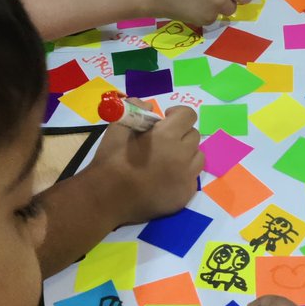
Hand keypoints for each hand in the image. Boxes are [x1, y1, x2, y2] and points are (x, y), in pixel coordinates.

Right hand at [84, 107, 202, 226]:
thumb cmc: (111, 162)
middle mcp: (182, 155)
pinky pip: (193, 177)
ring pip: (197, 156)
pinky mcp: (185, 195)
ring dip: (186, 153)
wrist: (106, 199)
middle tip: (163, 142)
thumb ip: (135, 109)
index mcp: (167, 136)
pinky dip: (183, 174)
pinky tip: (166, 178)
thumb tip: (149, 106)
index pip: (188, 115)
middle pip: (194, 136)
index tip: (166, 120)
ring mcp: (186, 177)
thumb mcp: (118, 127)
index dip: (177, 114)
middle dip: (180, 134)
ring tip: (167, 160)